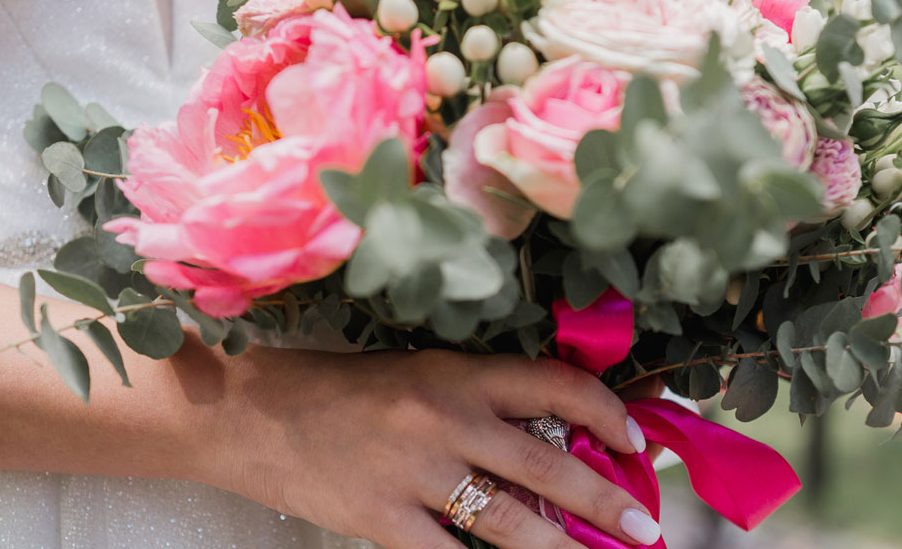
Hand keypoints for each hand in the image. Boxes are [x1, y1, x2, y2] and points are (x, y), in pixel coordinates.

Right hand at [207, 347, 662, 548]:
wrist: (255, 414)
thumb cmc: (339, 392)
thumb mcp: (418, 375)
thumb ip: (478, 403)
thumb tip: (550, 443)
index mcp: (459, 373)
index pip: (557, 386)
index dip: (606, 415)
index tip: (633, 442)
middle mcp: (446, 418)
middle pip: (549, 464)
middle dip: (606, 500)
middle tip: (646, 528)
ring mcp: (415, 472)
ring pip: (512, 522)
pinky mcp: (382, 519)